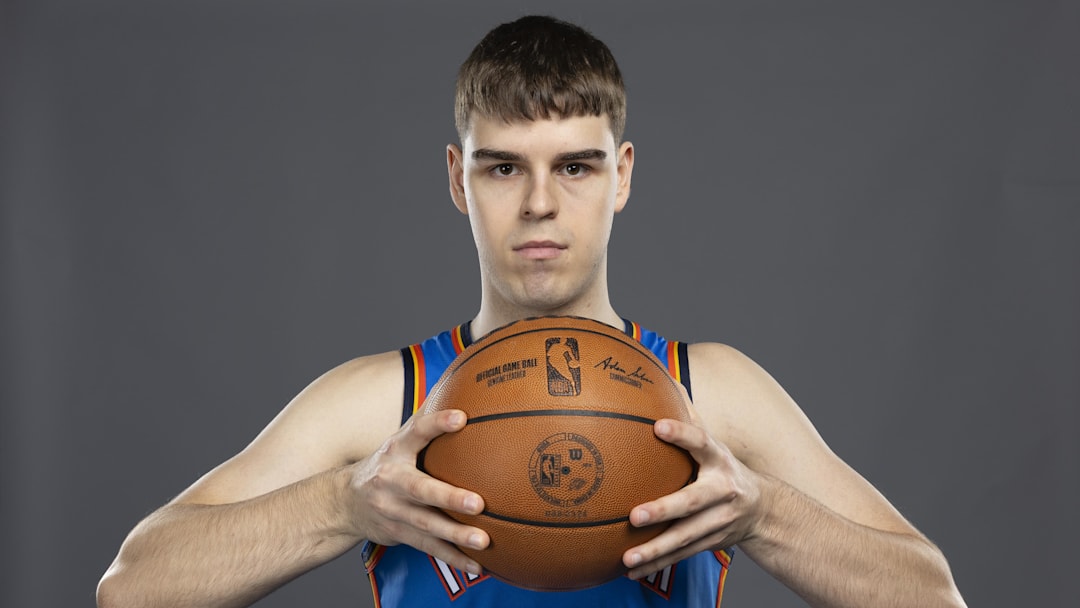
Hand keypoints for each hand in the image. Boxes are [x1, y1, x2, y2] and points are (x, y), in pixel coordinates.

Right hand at [347, 409, 489, 574]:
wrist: (342, 503)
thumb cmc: (386, 463)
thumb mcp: (399, 439)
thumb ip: (428, 420)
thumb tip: (463, 383)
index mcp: (395, 450)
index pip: (416, 431)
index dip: (437, 424)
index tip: (462, 418)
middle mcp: (391, 481)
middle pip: (420, 489)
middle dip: (448, 497)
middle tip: (478, 502)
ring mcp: (393, 511)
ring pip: (426, 525)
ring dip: (455, 535)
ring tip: (483, 540)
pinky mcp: (398, 534)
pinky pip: (428, 547)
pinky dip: (452, 557)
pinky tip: (477, 564)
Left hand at [622, 407, 762, 578]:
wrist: (764, 511)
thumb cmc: (724, 468)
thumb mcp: (714, 443)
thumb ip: (689, 417)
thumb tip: (663, 379)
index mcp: (720, 460)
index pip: (702, 442)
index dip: (682, 434)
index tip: (658, 426)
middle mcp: (722, 492)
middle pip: (692, 502)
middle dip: (664, 510)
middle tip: (634, 515)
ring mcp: (719, 522)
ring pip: (685, 537)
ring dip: (656, 549)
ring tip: (627, 556)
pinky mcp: (711, 543)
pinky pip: (681, 555)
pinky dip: (657, 564)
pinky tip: (631, 570)